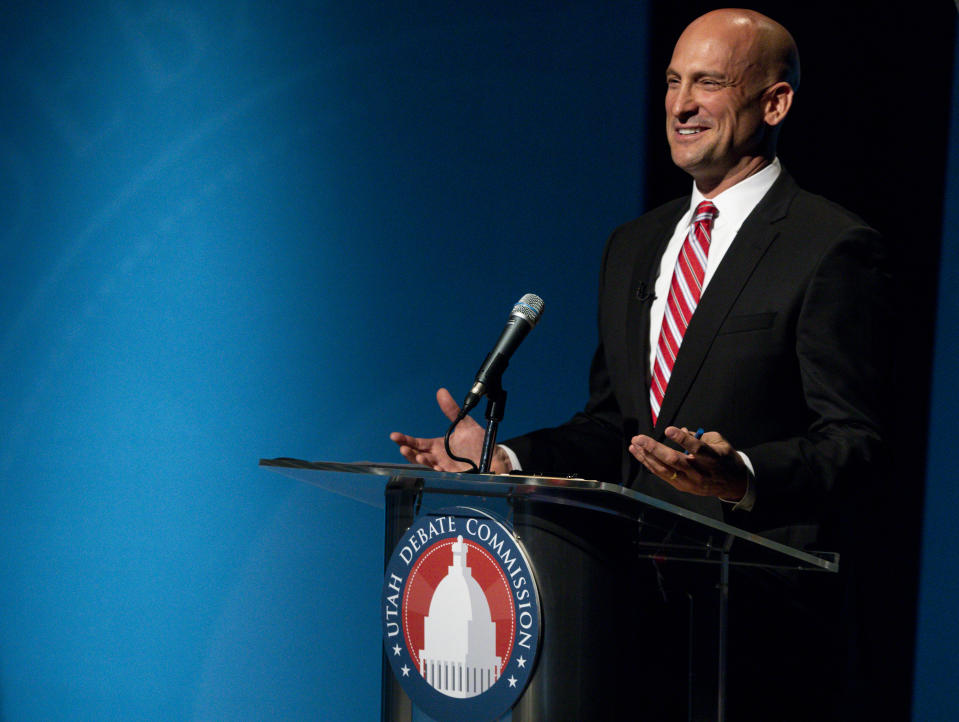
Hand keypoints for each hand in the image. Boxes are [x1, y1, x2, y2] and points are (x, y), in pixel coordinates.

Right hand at [389, 388, 511, 472]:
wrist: (493, 456)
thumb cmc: (477, 442)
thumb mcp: (463, 423)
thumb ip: (452, 410)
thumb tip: (441, 392)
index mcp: (437, 446)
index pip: (417, 443)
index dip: (406, 440)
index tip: (395, 436)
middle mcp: (438, 457)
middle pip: (417, 455)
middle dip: (408, 452)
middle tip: (401, 446)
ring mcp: (445, 467)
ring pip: (428, 465)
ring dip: (421, 461)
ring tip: (416, 455)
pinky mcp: (454, 474)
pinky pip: (443, 473)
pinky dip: (437, 470)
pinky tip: (434, 465)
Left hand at [629, 426, 746, 500]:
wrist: (733, 484)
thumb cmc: (725, 458)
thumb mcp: (720, 442)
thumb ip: (700, 435)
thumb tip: (680, 430)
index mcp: (712, 457)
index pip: (697, 448)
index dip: (682, 439)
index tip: (668, 430)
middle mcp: (700, 471)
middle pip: (674, 460)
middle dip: (654, 448)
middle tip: (639, 438)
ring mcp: (690, 482)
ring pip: (664, 470)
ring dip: (646, 457)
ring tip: (634, 445)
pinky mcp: (682, 487)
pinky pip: (663, 475)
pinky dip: (650, 464)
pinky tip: (640, 455)